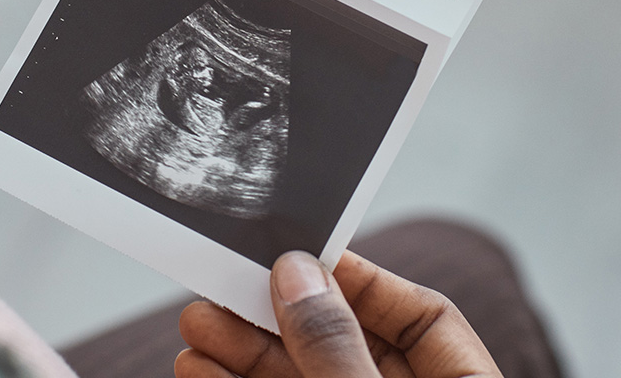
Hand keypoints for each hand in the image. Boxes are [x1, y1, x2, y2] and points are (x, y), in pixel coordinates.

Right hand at [176, 249, 502, 377]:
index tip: (301, 255)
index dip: (363, 281)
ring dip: (247, 355)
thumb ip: (337, 350)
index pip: (425, 319)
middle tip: (224, 289)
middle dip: (281, 318)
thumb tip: (298, 275)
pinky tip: (200, 373)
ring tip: (195, 330)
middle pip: (349, 346)